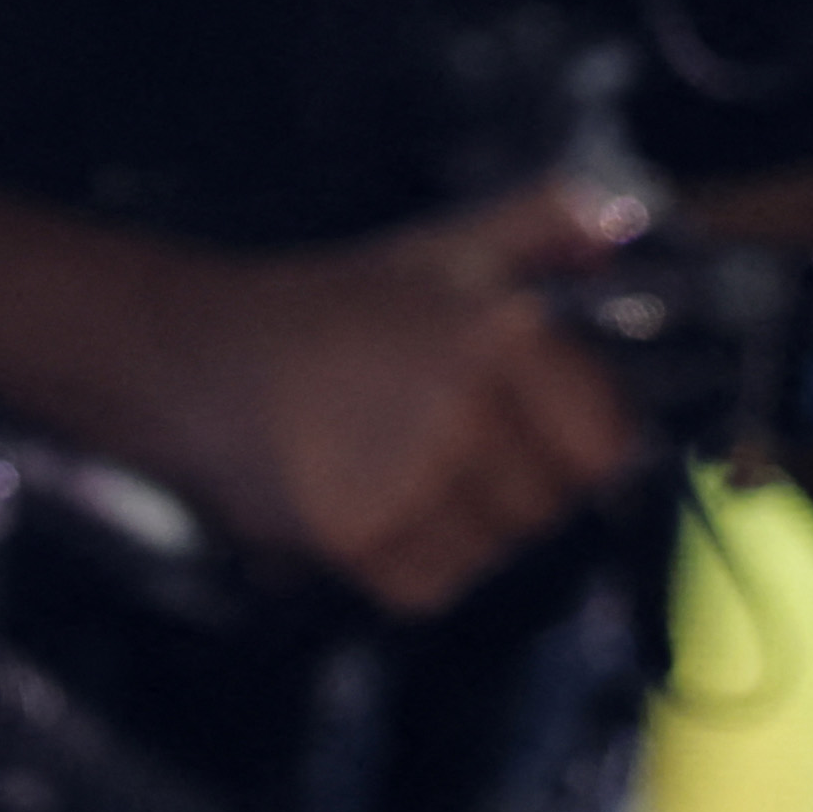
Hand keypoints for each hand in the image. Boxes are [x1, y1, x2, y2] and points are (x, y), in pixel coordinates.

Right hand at [153, 184, 651, 618]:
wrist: (194, 355)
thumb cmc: (325, 307)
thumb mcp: (441, 247)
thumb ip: (542, 225)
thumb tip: (618, 225)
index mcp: (499, 331)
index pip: (607, 445)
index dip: (577, 447)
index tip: (533, 434)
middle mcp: (464, 403)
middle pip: (549, 507)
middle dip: (512, 489)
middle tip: (444, 448)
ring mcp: (412, 473)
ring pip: (492, 552)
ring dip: (458, 532)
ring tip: (399, 474)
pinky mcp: (359, 533)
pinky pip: (431, 586)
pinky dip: (406, 566)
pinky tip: (368, 508)